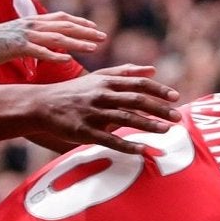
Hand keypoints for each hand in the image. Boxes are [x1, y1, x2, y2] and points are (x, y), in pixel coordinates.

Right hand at [0, 12, 105, 68]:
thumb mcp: (16, 37)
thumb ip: (32, 38)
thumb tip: (47, 45)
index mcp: (32, 21)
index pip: (62, 18)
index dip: (79, 22)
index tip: (95, 28)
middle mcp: (31, 24)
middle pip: (64, 25)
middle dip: (85, 31)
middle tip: (103, 36)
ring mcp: (24, 35)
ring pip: (57, 37)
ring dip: (77, 42)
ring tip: (93, 48)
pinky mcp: (16, 46)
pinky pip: (39, 51)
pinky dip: (55, 55)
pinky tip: (68, 60)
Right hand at [19, 66, 181, 153]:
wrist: (42, 105)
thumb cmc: (75, 92)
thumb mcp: (99, 76)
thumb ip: (126, 73)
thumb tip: (153, 70)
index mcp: (107, 81)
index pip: (138, 83)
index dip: (158, 90)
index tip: (175, 97)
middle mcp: (101, 95)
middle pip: (136, 100)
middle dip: (158, 109)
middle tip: (177, 117)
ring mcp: (93, 113)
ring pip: (125, 119)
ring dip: (148, 125)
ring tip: (166, 132)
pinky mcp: (84, 131)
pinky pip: (109, 139)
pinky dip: (127, 145)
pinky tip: (142, 151)